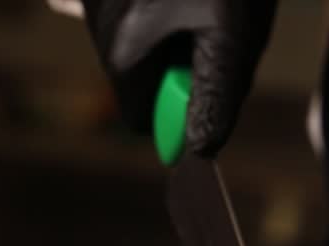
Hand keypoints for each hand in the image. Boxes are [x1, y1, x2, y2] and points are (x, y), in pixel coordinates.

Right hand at [79, 0, 276, 155]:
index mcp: (124, 46)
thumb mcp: (231, 36)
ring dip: (175, 27)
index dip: (176, 112)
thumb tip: (197, 148)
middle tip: (216, 25)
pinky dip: (166, 2)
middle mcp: (97, 18)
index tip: (206, 86)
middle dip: (176, 62)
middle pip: (137, 75)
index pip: (138, 117)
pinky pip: (134, 8)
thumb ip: (212, 97)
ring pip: (138, 37)